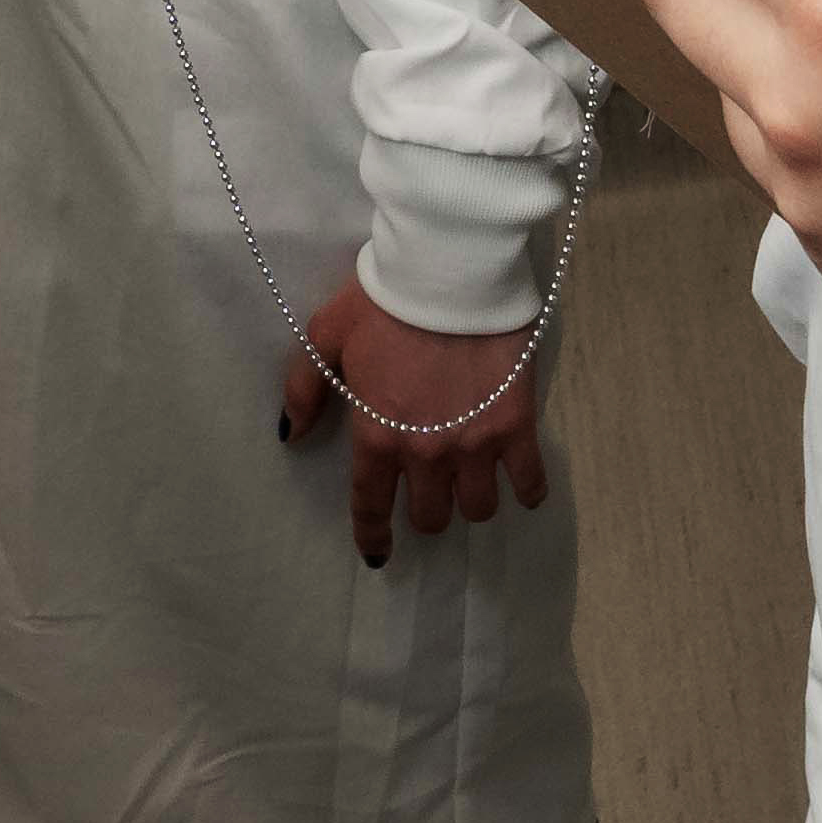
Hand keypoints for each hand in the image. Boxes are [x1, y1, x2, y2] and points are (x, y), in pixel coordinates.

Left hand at [279, 265, 555, 567]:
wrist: (449, 270)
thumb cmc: (383, 300)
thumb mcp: (325, 336)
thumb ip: (305, 389)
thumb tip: (293, 433)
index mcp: (376, 436)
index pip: (371, 507)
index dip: (373, 536)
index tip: (378, 553)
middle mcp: (425, 453)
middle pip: (431, 516)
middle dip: (426, 510)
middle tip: (428, 490)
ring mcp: (475, 444)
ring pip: (477, 508)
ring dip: (471, 501)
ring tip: (470, 482)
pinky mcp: (516, 426)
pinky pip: (528, 482)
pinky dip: (526, 491)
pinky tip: (521, 485)